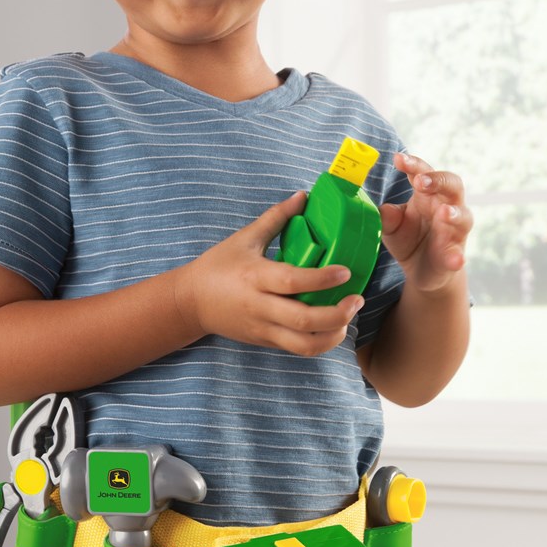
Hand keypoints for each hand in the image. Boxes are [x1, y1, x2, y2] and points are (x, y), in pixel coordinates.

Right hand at [175, 192, 364, 356]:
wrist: (190, 302)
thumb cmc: (218, 266)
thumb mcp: (244, 238)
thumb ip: (276, 217)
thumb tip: (303, 196)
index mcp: (255, 277)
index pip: (293, 281)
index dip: (322, 278)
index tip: (345, 271)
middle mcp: (260, 306)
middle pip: (304, 320)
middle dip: (337, 313)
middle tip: (356, 299)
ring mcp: (263, 327)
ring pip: (304, 344)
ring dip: (332, 335)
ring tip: (348, 317)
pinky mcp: (266, 341)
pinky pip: (298, 350)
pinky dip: (321, 343)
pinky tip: (333, 327)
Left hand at [380, 152, 472, 293]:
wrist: (421, 271)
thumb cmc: (409, 238)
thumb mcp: (391, 227)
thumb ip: (387, 217)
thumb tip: (383, 210)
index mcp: (427, 195)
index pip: (423, 173)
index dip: (413, 165)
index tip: (398, 159)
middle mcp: (446, 207)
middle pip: (452, 185)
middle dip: (438, 180)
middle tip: (420, 181)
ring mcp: (454, 231)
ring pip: (463, 217)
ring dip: (454, 214)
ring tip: (444, 212)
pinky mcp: (455, 255)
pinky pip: (459, 254)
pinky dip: (457, 256)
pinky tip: (454, 259)